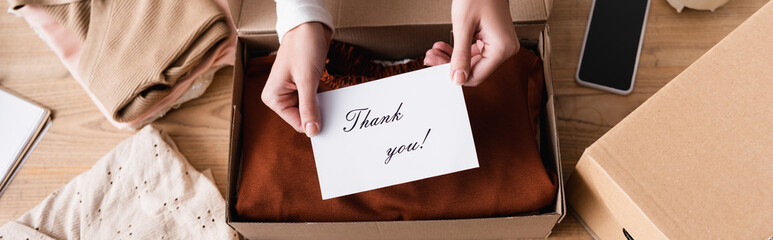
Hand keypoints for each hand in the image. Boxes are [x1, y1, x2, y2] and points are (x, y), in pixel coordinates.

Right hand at [262, 22, 331, 136]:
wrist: (309, 26)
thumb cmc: (302, 47)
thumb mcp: (306, 80)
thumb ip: (309, 108)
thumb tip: (312, 131)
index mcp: (273, 98)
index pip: (296, 123)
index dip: (313, 123)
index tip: (330, 123)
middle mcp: (280, 97)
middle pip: (303, 118)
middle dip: (318, 114)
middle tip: (332, 108)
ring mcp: (292, 92)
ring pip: (310, 110)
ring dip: (322, 106)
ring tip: (330, 97)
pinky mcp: (303, 86)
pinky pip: (315, 100)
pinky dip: (323, 100)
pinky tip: (331, 96)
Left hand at [427, 0, 518, 85]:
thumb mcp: (463, 26)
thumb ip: (460, 55)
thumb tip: (458, 78)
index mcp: (502, 48)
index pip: (477, 76)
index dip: (454, 75)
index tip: (436, 68)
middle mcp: (506, 48)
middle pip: (474, 69)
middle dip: (450, 65)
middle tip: (432, 57)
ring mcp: (501, 44)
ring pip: (473, 61)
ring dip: (452, 58)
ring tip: (436, 51)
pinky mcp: (495, 39)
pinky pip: (476, 51)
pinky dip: (460, 50)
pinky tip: (445, 46)